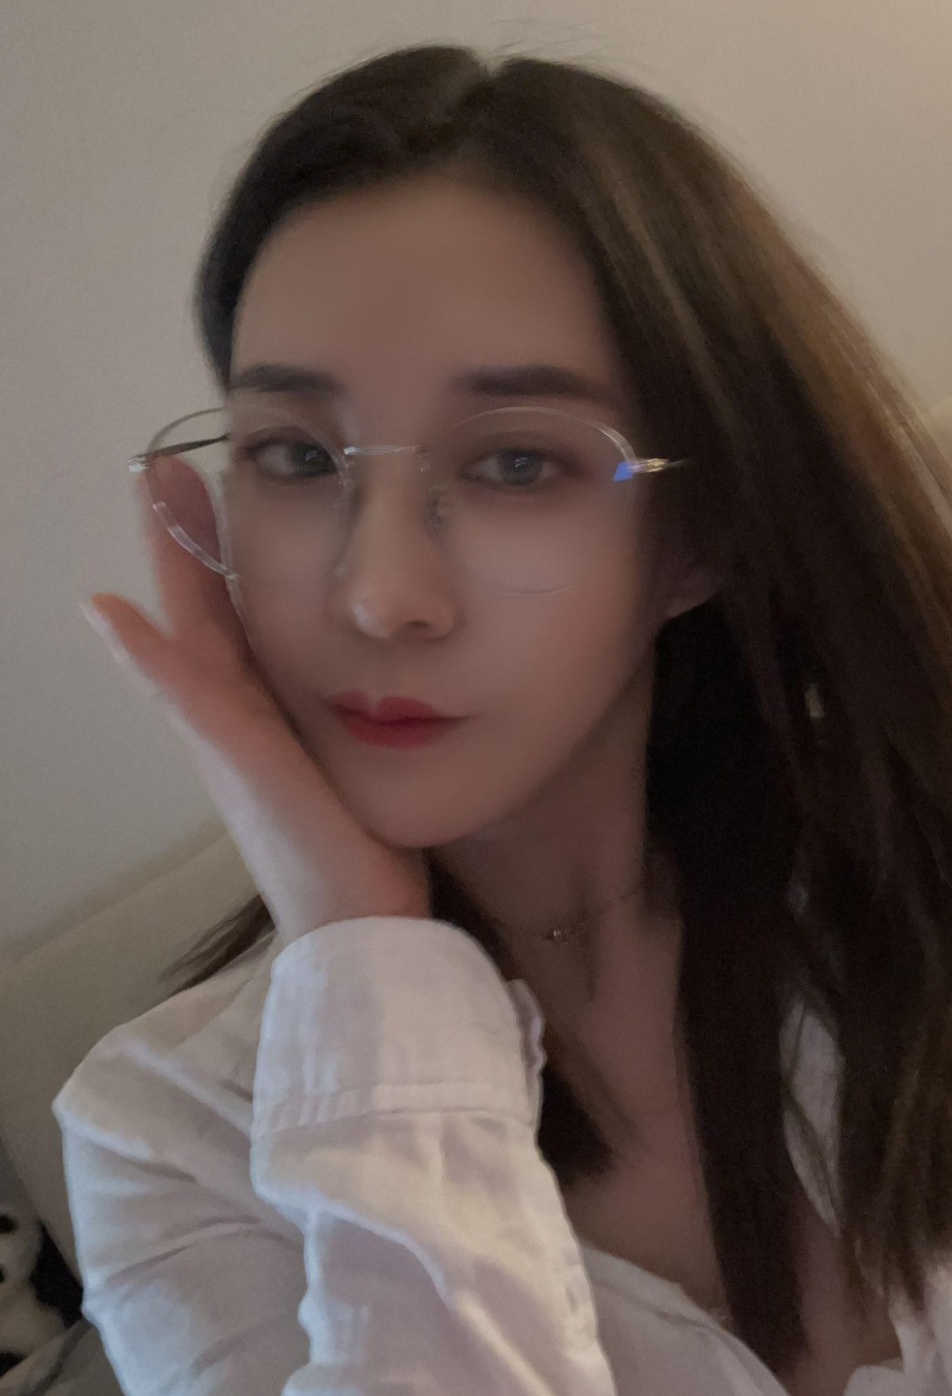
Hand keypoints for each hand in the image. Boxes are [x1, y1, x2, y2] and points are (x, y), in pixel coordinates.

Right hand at [80, 463, 430, 946]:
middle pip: (201, 614)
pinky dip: (151, 657)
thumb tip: (389, 682)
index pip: (237, 621)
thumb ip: (356, 723)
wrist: (362, 931)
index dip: (219, 559)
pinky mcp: (242, 764)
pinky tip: (117, 612)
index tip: (214, 487)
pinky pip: (191, 699)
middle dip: (183, 541)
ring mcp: (230, 742)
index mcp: (268, 717)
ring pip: (189, 637)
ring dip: (168, 564)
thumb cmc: (362, 853)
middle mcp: (237, 723)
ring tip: (151, 490)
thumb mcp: (358, 768)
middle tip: (162, 464)